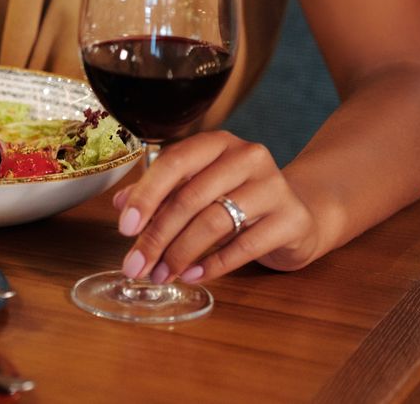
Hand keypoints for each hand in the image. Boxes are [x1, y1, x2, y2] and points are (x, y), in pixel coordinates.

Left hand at [112, 131, 321, 284]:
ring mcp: (273, 186)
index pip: (173, 162)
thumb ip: (161, 193)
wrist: (299, 215)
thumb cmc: (237, 199)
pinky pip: (244, 246)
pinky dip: (213, 265)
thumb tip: (120, 204)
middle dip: (157, 236)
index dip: (146, 195)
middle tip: (136, 265)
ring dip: (180, 254)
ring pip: (214, 222)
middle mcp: (247, 157)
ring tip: (161, 274)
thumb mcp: (197, 189)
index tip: (125, 227)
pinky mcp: (291, 219)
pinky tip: (192, 275)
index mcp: (217, 143)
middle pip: (190, 198)